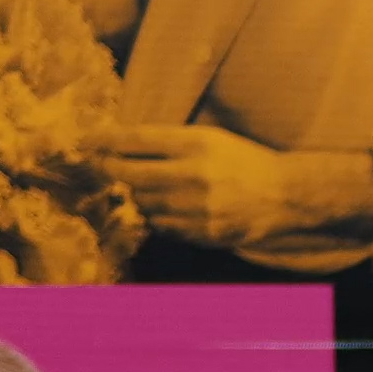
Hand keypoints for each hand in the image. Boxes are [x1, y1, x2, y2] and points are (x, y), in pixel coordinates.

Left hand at [93, 122, 312, 247]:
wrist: (284, 195)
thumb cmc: (244, 161)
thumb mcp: (211, 139)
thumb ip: (170, 143)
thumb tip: (121, 148)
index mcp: (197, 144)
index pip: (137, 140)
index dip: (106, 140)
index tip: (87, 141)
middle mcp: (194, 175)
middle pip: (131, 174)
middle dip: (111, 169)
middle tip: (105, 165)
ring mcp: (198, 208)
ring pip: (143, 203)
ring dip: (138, 195)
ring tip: (147, 187)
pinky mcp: (203, 232)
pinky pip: (162, 226)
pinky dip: (157, 216)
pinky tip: (168, 207)